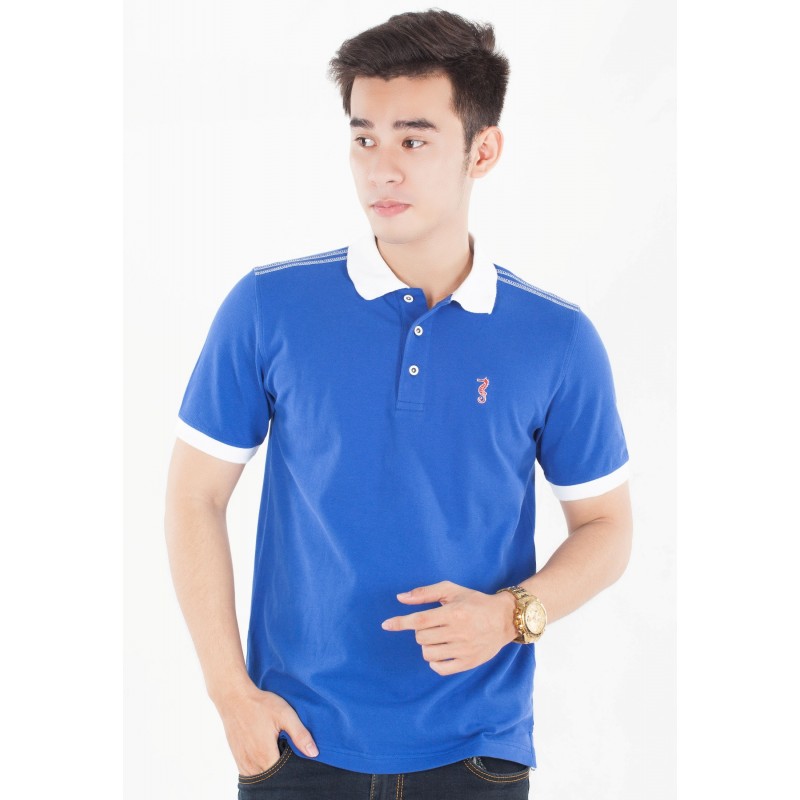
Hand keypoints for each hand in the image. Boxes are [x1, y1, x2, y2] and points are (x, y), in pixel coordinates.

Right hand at [214, 684, 317, 775]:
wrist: (234, 697)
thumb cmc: (260, 704)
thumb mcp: (285, 714)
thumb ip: (300, 734)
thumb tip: (313, 753)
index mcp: (266, 756)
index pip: (282, 776)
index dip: (291, 770)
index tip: (295, 758)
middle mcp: (252, 763)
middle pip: (270, 777)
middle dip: (280, 770)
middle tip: (285, 752)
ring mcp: (242, 761)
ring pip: (258, 775)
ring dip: (268, 770)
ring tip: (275, 753)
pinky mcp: (236, 756)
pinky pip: (248, 771)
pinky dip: (257, 768)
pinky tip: (263, 755)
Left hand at [380, 580, 517, 675]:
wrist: (504, 619)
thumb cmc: (474, 601)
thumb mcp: (451, 590)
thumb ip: (424, 593)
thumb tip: (400, 598)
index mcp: (453, 612)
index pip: (420, 620)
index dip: (400, 623)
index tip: (385, 625)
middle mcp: (459, 632)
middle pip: (422, 638)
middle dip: (420, 632)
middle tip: (433, 625)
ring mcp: (464, 649)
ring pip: (428, 654)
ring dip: (427, 646)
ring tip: (438, 638)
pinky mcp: (468, 663)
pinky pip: (440, 668)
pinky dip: (435, 661)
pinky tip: (441, 651)